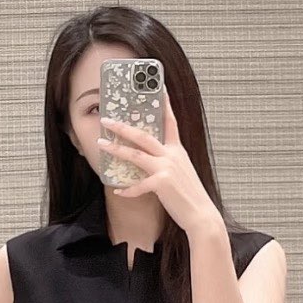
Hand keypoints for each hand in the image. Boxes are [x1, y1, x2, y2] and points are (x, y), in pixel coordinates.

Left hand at [95, 96, 222, 239]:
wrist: (201, 215)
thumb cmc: (190, 195)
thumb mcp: (181, 172)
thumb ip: (168, 162)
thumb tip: (152, 159)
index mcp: (177, 151)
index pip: (170, 122)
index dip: (165, 104)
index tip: (159, 88)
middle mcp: (172, 156)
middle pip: (143, 136)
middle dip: (123, 127)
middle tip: (107, 120)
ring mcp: (167, 169)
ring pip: (136, 155)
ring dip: (116, 149)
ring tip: (101, 144)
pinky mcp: (162, 184)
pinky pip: (138, 185)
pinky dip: (127, 189)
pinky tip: (118, 191)